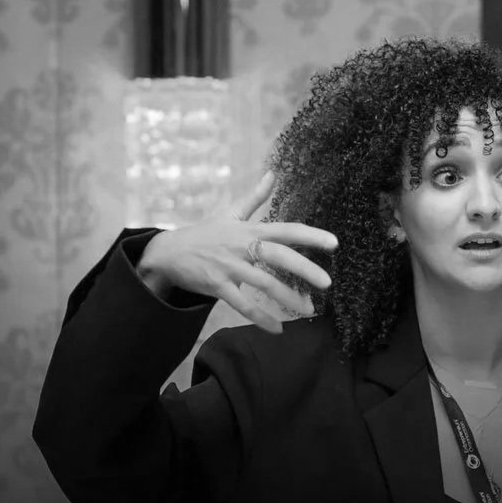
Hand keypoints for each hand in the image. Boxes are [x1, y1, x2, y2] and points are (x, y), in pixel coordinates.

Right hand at [136, 171, 334, 333]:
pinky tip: (277, 329)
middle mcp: (241, 246)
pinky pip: (242, 304)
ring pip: (263, 283)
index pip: (286, 230)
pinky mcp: (217, 285)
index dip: (310, 235)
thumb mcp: (229, 213)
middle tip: (327, 283)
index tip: (334, 243)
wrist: (167, 252)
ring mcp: (229, 266)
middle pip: (278, 256)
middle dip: (304, 269)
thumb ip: (255, 197)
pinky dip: (260, 317)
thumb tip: (273, 173)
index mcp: (249, 229)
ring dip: (287, 297)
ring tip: (307, 309)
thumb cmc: (205, 234)